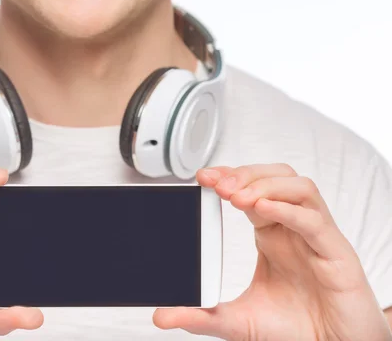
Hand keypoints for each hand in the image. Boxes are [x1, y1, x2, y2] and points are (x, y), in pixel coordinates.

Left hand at [153, 163, 391, 340]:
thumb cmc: (295, 330)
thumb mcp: (238, 320)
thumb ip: (201, 316)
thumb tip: (162, 316)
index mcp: (272, 235)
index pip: (251, 190)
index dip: (230, 176)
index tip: (203, 177)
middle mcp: (294, 230)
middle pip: (276, 177)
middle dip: (245, 174)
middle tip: (218, 184)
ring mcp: (316, 239)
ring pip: (299, 188)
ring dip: (266, 185)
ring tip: (237, 197)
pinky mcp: (337, 255)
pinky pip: (315, 221)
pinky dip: (288, 209)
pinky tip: (264, 209)